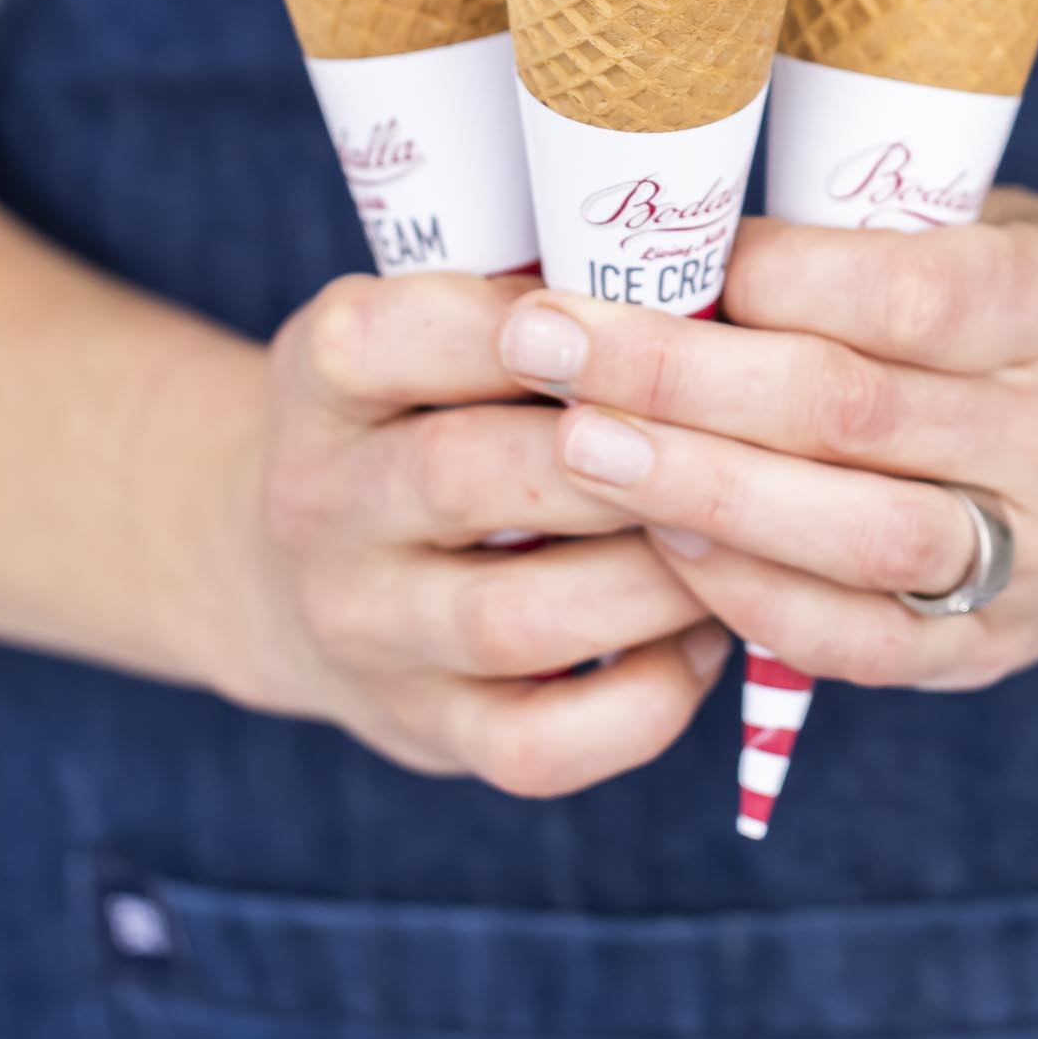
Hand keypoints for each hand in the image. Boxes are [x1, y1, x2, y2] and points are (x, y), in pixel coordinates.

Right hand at [243, 271, 733, 793]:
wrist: (291, 569)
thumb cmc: (424, 412)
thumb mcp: (427, 329)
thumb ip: (536, 308)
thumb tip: (712, 293)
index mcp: (322, 377)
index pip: (401, 335)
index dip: (537, 329)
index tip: (648, 319)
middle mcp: (319, 507)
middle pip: (466, 475)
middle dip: (620, 455)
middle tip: (741, 438)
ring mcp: (367, 632)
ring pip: (517, 619)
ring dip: (655, 580)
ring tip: (746, 541)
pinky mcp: (425, 732)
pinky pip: (541, 745)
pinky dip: (647, 698)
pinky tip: (708, 640)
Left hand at [491, 197, 1037, 690]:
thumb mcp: (1010, 226)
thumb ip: (875, 241)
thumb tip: (673, 235)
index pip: (901, 294)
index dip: (761, 278)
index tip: (646, 251)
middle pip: (846, 414)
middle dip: (674, 377)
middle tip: (546, 340)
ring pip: (845, 537)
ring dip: (692, 490)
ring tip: (576, 444)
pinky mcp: (1000, 648)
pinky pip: (853, 640)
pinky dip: (744, 595)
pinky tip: (660, 540)